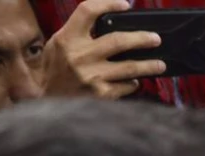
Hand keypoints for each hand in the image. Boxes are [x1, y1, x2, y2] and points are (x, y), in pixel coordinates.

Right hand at [41, 0, 165, 100]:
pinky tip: (135, 81)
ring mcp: (91, 76)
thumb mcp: (60, 43)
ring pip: (130, 67)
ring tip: (160, 64)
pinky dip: (133, 83)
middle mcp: (80, 55)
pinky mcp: (100, 95)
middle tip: (156, 39)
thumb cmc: (55, 67)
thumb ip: (81, 32)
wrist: (45, 97)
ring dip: (149, 65)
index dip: (108, 3)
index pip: (88, 11)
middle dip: (142, 39)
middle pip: (118, 40)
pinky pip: (126, 86)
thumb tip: (113, 23)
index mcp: (68, 38)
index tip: (125, 4)